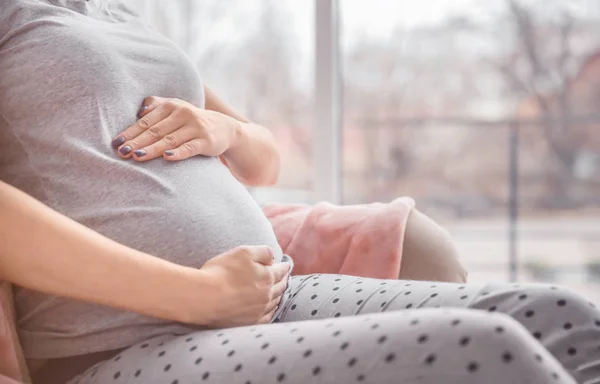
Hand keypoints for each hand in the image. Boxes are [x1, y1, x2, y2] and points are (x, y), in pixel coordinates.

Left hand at [111, 96, 240, 161]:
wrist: (225, 128)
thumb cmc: (192, 121)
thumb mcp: (176, 108)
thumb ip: (157, 105)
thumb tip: (139, 111)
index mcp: (171, 106)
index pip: (146, 121)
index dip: (130, 132)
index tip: (116, 142)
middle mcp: (183, 114)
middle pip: (156, 131)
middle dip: (137, 142)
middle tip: (122, 152)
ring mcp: (196, 128)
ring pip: (170, 140)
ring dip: (153, 149)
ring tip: (137, 156)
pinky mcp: (206, 141)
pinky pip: (190, 148)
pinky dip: (178, 152)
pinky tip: (167, 157)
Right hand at [198, 246, 290, 327]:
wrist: (203, 298)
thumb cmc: (221, 272)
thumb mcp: (243, 252)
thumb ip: (262, 252)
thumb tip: (273, 258)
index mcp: (267, 277)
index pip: (281, 271)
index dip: (284, 266)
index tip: (287, 265)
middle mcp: (266, 295)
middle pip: (280, 287)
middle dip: (283, 280)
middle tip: (285, 277)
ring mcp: (258, 311)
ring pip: (275, 302)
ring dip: (279, 295)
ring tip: (280, 292)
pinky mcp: (248, 323)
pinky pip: (266, 317)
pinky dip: (271, 311)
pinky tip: (269, 310)